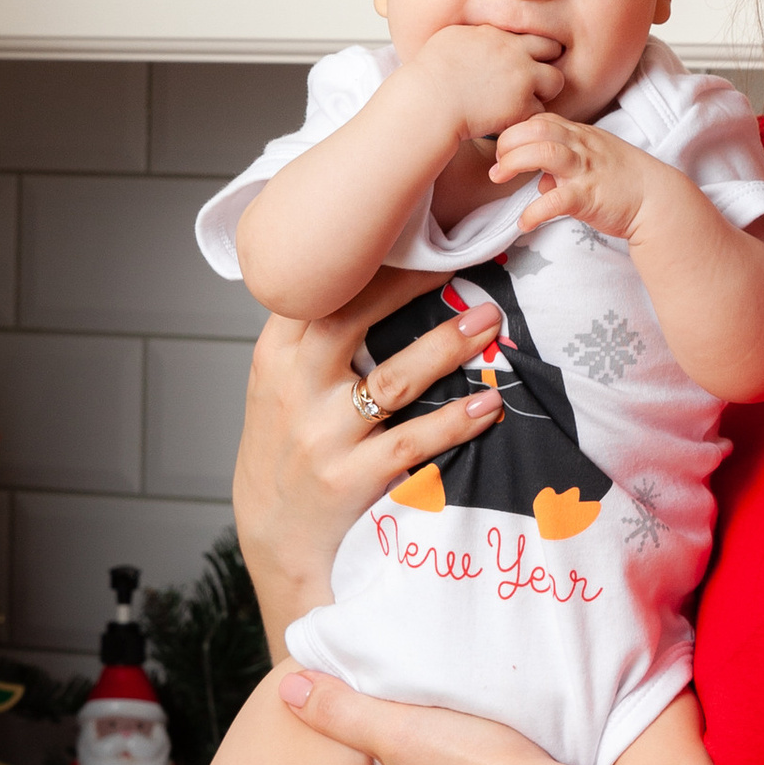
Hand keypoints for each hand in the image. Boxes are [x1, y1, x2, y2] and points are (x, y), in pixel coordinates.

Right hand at [231, 282, 504, 647]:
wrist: (275, 537)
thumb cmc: (286, 448)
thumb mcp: (278, 383)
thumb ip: (314, 334)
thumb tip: (375, 269)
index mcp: (276, 355)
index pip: (320, 290)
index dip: (367, 256)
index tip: (412, 226)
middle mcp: (294, 388)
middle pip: (352, 319)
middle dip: (410, 285)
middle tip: (462, 259)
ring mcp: (321, 436)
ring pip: (391, 380)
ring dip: (444, 348)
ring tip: (488, 321)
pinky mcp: (350, 479)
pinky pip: (412, 443)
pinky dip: (454, 422)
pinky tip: (488, 404)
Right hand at [414, 20, 566, 144]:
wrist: (428, 102)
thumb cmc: (429, 74)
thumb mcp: (450, 39)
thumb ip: (474, 35)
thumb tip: (481, 34)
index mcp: (496, 33)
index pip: (529, 32)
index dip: (527, 48)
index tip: (518, 61)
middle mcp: (514, 51)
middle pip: (553, 48)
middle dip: (545, 62)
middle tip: (530, 79)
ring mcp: (521, 78)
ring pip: (555, 80)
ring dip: (544, 91)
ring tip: (524, 100)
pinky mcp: (521, 106)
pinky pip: (540, 111)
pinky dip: (528, 116)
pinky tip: (512, 119)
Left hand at [487, 109, 654, 242]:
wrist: (658, 200)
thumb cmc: (625, 182)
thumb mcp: (593, 162)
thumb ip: (564, 164)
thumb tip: (540, 179)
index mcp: (581, 135)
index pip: (541, 119)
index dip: (516, 130)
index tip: (503, 149)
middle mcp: (581, 146)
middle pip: (536, 128)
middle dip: (508, 141)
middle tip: (496, 162)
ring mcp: (585, 170)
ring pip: (543, 152)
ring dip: (513, 162)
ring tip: (498, 178)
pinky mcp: (588, 197)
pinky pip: (554, 200)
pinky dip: (533, 211)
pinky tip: (524, 223)